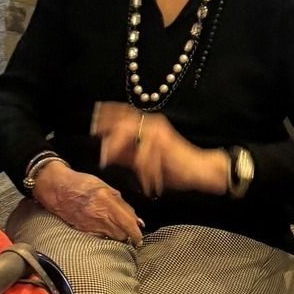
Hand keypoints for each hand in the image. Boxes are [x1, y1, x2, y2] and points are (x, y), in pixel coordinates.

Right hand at [32, 161, 142, 243]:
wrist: (58, 189)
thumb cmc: (81, 184)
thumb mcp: (105, 186)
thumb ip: (121, 203)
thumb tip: (134, 218)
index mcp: (108, 201)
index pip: (128, 223)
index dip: (136, 233)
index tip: (139, 237)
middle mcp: (100, 216)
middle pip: (122, 234)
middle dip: (127, 234)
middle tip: (129, 230)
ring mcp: (91, 225)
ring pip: (112, 238)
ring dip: (117, 236)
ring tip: (117, 229)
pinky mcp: (84, 231)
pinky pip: (100, 238)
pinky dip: (105, 236)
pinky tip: (104, 229)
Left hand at [94, 103, 228, 198]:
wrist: (200, 170)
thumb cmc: (174, 166)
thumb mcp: (143, 161)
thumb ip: (126, 153)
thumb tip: (105, 149)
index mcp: (148, 125)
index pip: (124, 113)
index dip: (108, 114)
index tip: (93, 119)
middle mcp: (152, 124)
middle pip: (123, 119)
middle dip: (107, 126)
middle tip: (94, 133)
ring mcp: (158, 131)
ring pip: (129, 132)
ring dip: (117, 146)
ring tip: (106, 158)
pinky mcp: (164, 143)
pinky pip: (143, 154)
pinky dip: (140, 168)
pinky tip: (142, 179)